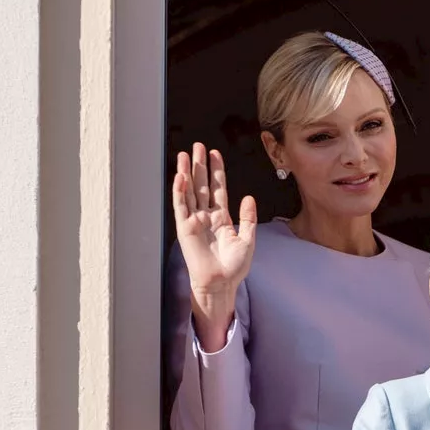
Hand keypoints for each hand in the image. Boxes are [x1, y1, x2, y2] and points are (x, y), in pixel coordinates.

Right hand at [172, 142, 256, 350]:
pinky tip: (180, 177)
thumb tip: (249, 198)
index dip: (217, 171)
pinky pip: (181, 207)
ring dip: (187, 173)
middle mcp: (206, 217)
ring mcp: (195, 221)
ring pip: (189, 192)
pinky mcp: (185, 229)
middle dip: (199, 166)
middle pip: (202, 185)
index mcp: (221, 218)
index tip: (215, 154)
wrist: (222, 283)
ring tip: (185, 155)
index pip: (218, 188)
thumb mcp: (248, 238)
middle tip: (198, 146)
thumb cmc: (234, 266)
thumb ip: (248, 217)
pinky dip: (180, 192)